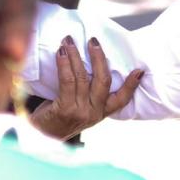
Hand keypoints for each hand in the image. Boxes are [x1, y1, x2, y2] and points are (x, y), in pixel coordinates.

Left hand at [28, 36, 143, 140]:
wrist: (39, 138)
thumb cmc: (59, 118)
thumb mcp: (79, 108)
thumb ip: (87, 93)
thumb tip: (88, 64)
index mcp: (100, 113)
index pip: (121, 100)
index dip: (131, 85)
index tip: (140, 71)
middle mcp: (93, 113)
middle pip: (103, 81)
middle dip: (99, 58)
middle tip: (93, 41)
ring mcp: (80, 112)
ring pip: (83, 77)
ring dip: (76, 55)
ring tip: (69, 41)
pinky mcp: (65, 109)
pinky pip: (67, 80)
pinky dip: (64, 64)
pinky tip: (61, 53)